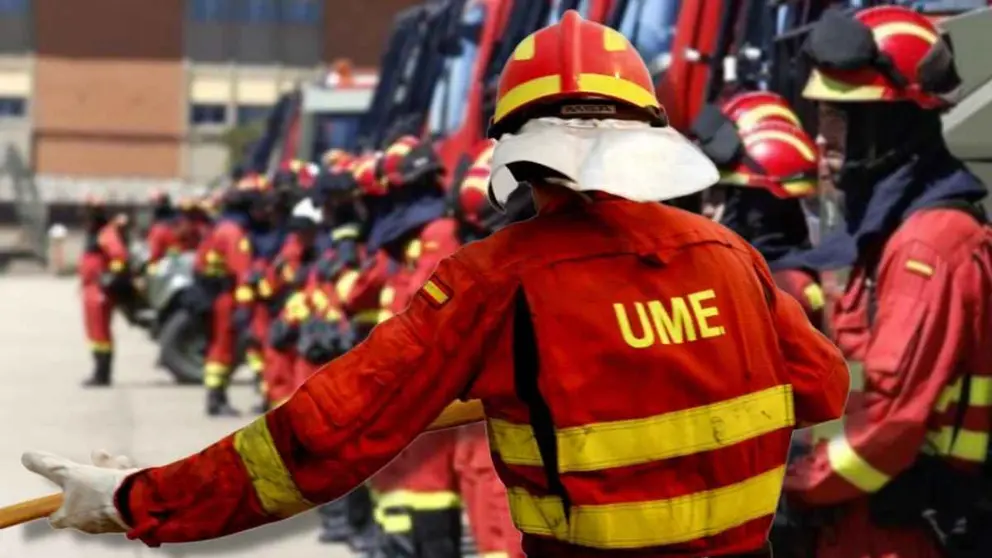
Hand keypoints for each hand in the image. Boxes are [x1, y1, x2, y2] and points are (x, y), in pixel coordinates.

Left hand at [21, 450, 137, 533]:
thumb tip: (26, 457)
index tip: (62, 491)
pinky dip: (123, 481)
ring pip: (105, 495)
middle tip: (96, 459)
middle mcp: (90, 523)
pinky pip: (122, 496)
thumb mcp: (72, 474)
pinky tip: (127, 467)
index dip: (57, 505)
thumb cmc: (100, 490)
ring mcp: (110, 520)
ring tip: (117, 460)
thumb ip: (51, 467)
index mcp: (72, 518)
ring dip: (109, 474)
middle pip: (84, 501)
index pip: (56, 518)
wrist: (137, 500)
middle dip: (89, 478)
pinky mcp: (129, 513)